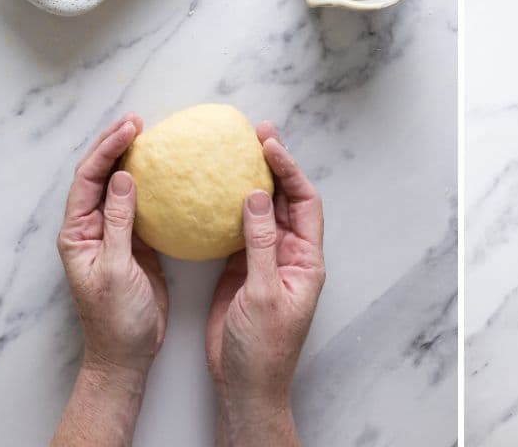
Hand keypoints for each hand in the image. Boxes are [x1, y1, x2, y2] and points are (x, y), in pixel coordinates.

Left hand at [56, 113, 167, 375]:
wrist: (127, 353)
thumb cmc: (116, 318)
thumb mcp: (116, 268)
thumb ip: (119, 222)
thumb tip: (122, 179)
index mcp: (78, 233)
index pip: (88, 180)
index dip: (107, 150)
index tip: (131, 129)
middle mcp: (91, 229)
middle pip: (98, 176)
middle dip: (115, 146)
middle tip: (139, 121)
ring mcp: (113, 234)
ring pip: (117, 187)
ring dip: (131, 160)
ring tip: (149, 136)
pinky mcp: (134, 244)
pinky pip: (139, 205)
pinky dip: (151, 186)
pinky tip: (166, 174)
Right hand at [206, 122, 325, 444]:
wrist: (245, 383)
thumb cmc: (264, 347)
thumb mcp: (264, 292)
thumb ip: (261, 244)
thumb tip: (255, 197)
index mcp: (305, 258)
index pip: (303, 201)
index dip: (288, 170)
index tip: (268, 144)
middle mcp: (289, 253)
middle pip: (284, 199)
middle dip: (272, 165)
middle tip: (253, 134)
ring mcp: (265, 259)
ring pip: (261, 211)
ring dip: (250, 182)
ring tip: (234, 152)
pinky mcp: (241, 269)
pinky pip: (238, 230)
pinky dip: (227, 209)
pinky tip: (212, 192)